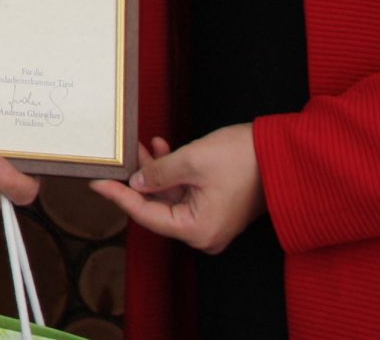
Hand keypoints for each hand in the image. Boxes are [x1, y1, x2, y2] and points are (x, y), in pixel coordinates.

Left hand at [91, 125, 263, 252]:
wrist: (283, 153)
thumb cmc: (243, 158)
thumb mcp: (192, 160)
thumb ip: (158, 173)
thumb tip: (136, 183)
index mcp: (197, 230)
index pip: (146, 215)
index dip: (119, 196)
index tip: (96, 183)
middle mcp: (205, 233)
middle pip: (157, 208)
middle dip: (139, 179)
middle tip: (120, 158)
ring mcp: (212, 222)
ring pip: (171, 197)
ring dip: (156, 171)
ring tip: (143, 145)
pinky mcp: (218, 208)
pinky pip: (186, 193)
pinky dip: (173, 173)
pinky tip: (164, 147)